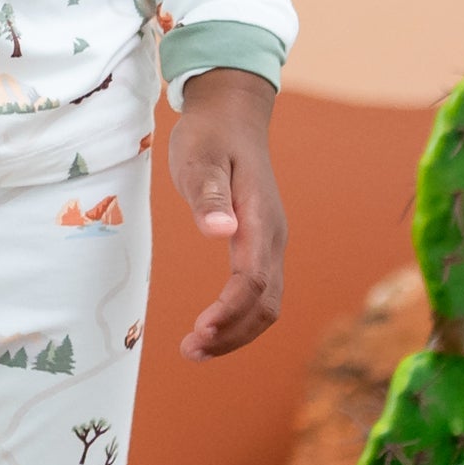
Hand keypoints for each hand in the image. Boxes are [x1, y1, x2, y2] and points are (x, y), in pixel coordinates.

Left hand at [167, 68, 285, 358]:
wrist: (231, 113)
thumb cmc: (210, 134)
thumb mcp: (200, 158)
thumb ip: (209, 195)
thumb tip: (220, 231)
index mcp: (261, 221)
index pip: (252, 281)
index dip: (229, 312)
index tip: (200, 332)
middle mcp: (273, 238)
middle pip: (265, 304)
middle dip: (232, 334)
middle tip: (190, 351)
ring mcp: (270, 243)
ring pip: (266, 304)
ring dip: (236, 332)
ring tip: (196, 349)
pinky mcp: (259, 244)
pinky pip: (258, 292)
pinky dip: (238, 317)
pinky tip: (212, 327)